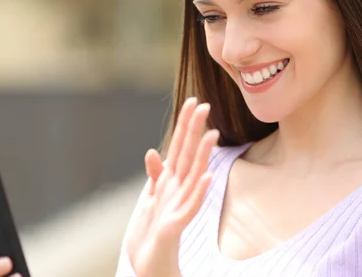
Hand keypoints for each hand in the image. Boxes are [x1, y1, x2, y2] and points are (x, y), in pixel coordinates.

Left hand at [126, 97, 218, 276]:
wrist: (149, 264)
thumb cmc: (152, 231)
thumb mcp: (150, 198)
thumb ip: (154, 175)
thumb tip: (151, 152)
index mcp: (170, 181)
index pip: (179, 147)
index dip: (185, 125)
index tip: (192, 101)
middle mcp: (178, 189)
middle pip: (188, 155)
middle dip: (194, 131)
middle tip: (204, 106)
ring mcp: (180, 205)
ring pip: (193, 175)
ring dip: (202, 156)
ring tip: (212, 134)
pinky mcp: (177, 223)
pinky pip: (190, 205)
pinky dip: (199, 191)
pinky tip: (206, 177)